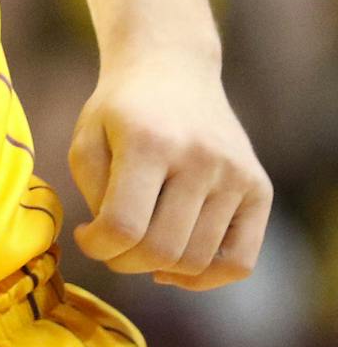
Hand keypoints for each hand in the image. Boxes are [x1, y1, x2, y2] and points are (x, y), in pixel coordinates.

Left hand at [68, 49, 272, 289]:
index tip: (87, 236)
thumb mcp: (87, 138)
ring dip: (159, 268)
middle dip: (124, 262)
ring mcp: (235, 174)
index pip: (122, 225)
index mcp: (148, 140)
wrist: (172, 68)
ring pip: (197, 260)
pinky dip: (205, 278)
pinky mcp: (259, 188)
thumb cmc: (121, 110)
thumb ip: (93, 193)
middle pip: (161, 249)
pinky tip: (174, 268)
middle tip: (110, 247)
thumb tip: (115, 245)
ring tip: (139, 247)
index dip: (97, 246)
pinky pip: (239, 261)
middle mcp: (200, 157)